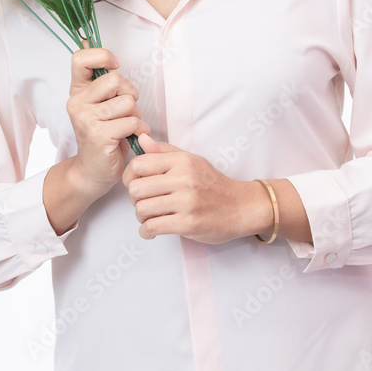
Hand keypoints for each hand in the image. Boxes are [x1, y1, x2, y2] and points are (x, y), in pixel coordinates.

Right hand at [65, 44, 150, 199]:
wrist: (92, 172)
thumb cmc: (104, 135)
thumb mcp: (99, 105)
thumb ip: (104, 84)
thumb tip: (102, 52)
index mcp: (77, 90)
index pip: (80, 58)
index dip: (103, 56)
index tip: (115, 66)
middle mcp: (77, 102)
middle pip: (115, 80)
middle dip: (130, 94)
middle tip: (126, 110)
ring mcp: (86, 119)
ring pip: (128, 102)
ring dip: (136, 115)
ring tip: (127, 127)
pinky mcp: (99, 136)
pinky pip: (132, 122)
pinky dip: (139, 130)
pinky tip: (131, 139)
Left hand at [121, 134, 266, 243]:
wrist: (241, 207)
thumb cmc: (214, 184)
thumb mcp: (192, 161)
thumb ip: (165, 151)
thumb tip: (141, 140)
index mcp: (182, 161)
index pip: (139, 164)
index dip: (130, 176)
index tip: (134, 184)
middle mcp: (184, 179)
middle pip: (136, 189)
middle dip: (134, 199)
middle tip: (142, 202)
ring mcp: (186, 202)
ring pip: (142, 209)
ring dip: (140, 216)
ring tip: (149, 217)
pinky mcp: (189, 223)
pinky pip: (153, 227)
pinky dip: (146, 231)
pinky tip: (151, 230)